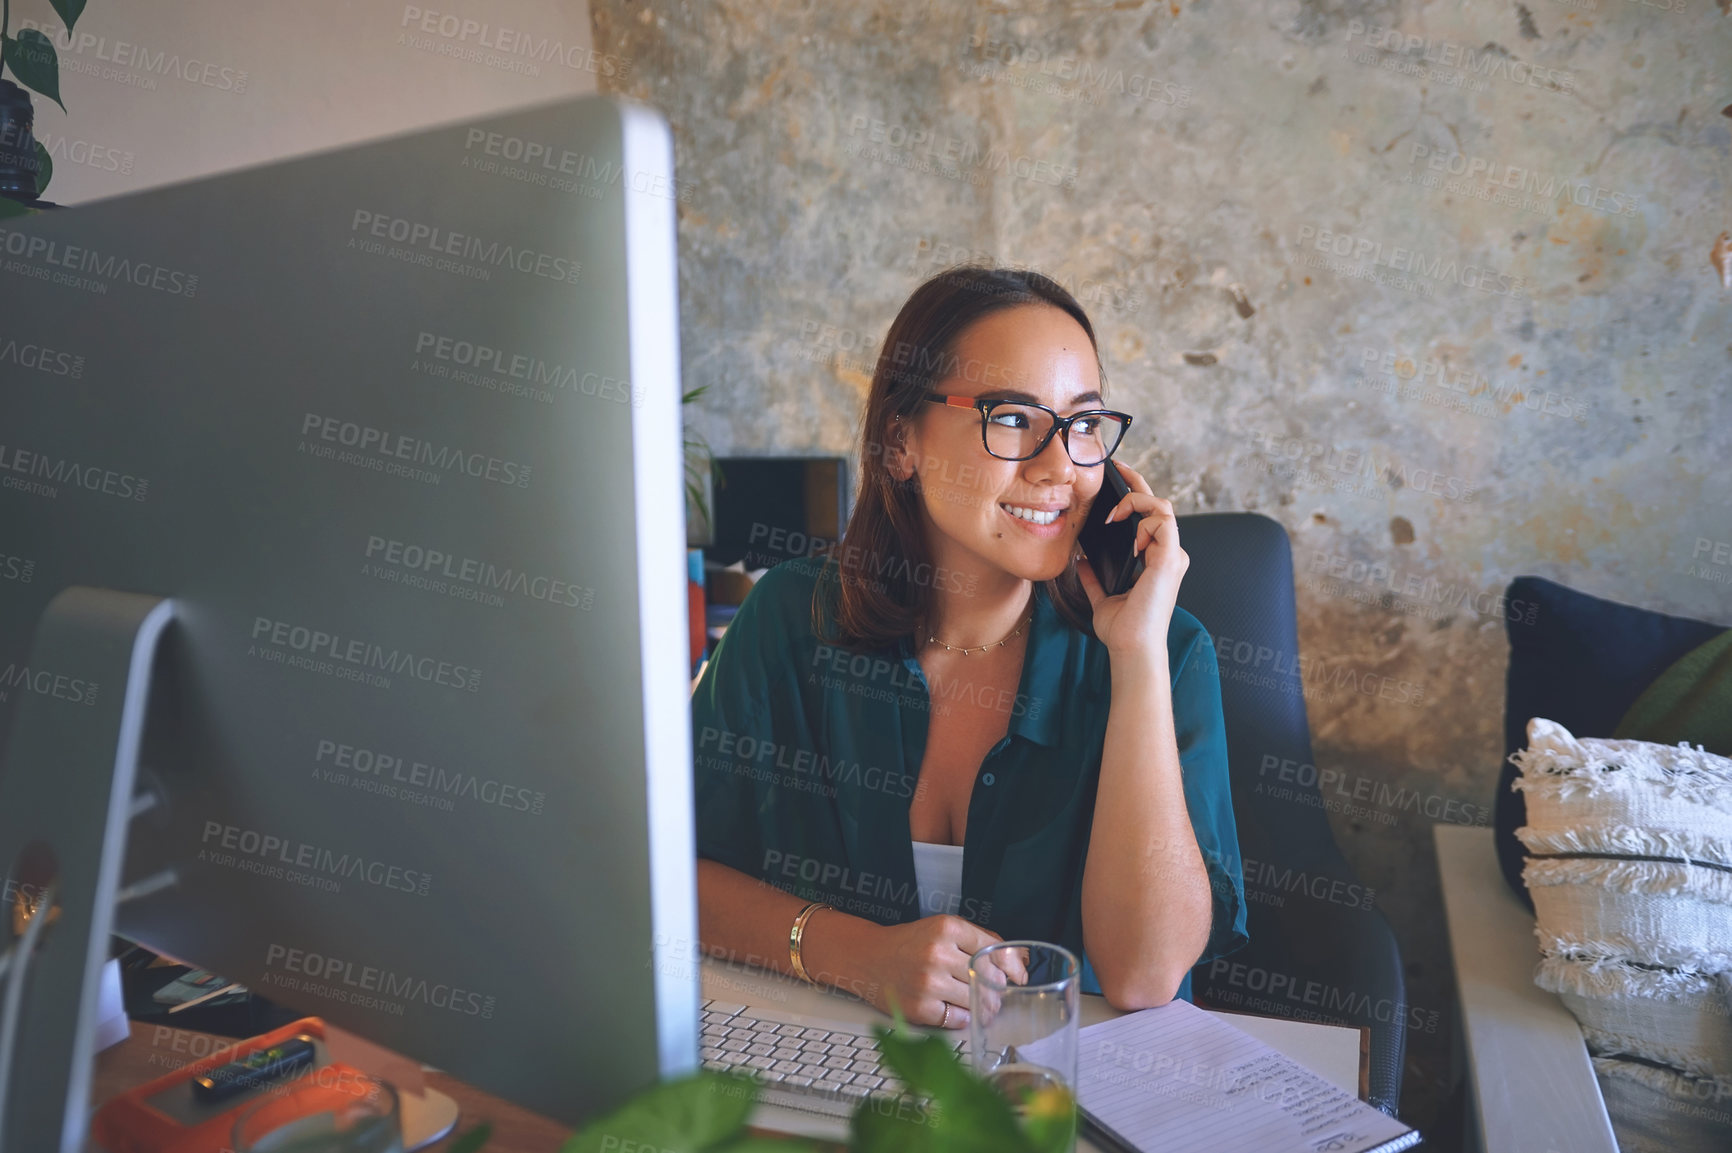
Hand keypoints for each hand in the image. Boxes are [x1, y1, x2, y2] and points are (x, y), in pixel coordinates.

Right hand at [857, 916, 1027, 1028]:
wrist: (867, 958)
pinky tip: (959, 1011)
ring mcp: (928, 982)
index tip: (1019, 977)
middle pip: (987, 978)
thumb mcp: (942, 928)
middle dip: (997, 990)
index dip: (1012, 967)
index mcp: (946, 928)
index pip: (993, 950)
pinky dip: (963, 1018)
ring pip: (976, 1000)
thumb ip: (978, 939)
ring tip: (981, 1006)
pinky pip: (958, 1019)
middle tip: (995, 994)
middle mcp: (937, 953)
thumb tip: (1017, 962)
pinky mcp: (920, 1008)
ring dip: (984, 1008)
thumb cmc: (908, 944)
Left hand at [1075, 463, 1187, 659]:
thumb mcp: (1102, 596)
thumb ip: (1093, 576)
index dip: (1133, 495)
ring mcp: (1172, 556)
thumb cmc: (1122, 628)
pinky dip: (1143, 522)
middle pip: (1158, 505)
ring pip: (1163, 508)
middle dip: (1137, 482)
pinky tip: (1127, 536)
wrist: (1131, 647)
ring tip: (1112, 513)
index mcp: (1155, 559)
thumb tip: (1080, 558)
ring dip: (1136, 502)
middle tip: (1116, 468)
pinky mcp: (1170, 560)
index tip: (1112, 481)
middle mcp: (1168, 554)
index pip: (1149, 517)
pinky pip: (1162, 523)